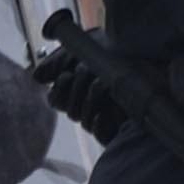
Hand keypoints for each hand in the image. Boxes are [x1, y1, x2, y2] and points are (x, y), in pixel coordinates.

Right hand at [29, 28, 129, 146]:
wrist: (146, 50)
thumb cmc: (114, 49)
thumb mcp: (84, 50)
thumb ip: (58, 62)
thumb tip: (36, 77)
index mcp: (77, 90)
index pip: (57, 100)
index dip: (59, 91)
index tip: (66, 74)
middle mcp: (89, 105)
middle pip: (70, 110)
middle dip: (75, 90)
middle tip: (85, 71)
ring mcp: (105, 115)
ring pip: (84, 120)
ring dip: (89, 101)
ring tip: (100, 82)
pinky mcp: (121, 126)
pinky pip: (103, 134)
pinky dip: (99, 124)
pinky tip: (104, 112)